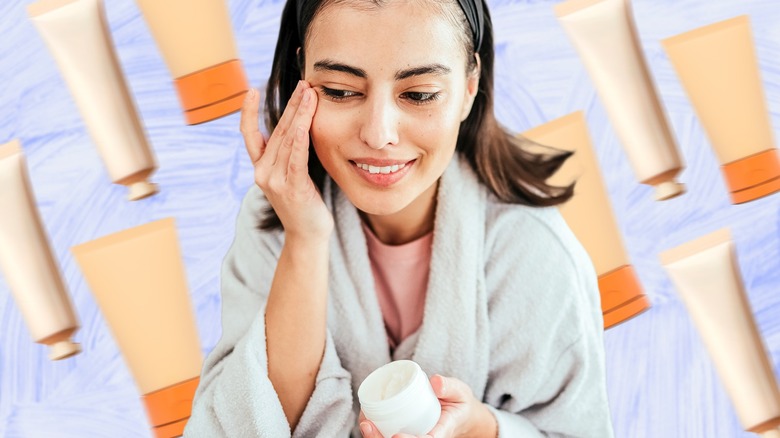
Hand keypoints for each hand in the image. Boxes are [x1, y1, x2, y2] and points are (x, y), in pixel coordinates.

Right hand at [240, 81, 333, 241]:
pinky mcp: (293, 188)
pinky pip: (296, 157)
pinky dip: (301, 138)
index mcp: (260, 168)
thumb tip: (295, 127)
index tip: (252, 90)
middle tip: (303, 83)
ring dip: (300, 114)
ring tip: (310, 94)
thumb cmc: (303, 203)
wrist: (308, 235)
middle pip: (278, 131)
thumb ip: (287, 154)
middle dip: (292, 105)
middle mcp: (263, 172)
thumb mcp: (290, 175)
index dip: (249, 112)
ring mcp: (275, 181)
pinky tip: (305, 122)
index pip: (250, 134)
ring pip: (289, 140)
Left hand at [358, 375, 496, 437]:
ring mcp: (414, 436)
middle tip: (368, 425)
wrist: (460, 414)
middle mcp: (425, 437)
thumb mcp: (460, 392)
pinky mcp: (406, 431)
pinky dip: (376, 429)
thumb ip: (449, 386)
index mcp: (440, 433)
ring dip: (375, 436)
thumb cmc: (459, 403)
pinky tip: (366, 419)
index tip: (396, 436)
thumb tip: (435, 381)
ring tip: (364, 422)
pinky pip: (388, 434)